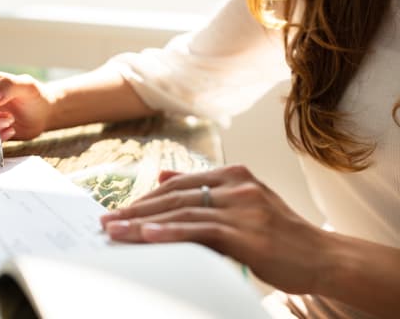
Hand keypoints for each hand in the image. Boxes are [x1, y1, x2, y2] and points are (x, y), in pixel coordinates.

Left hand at [100, 165, 329, 293]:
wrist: (322, 255)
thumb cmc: (279, 233)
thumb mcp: (242, 202)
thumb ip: (204, 188)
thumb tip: (161, 176)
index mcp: (234, 175)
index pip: (178, 184)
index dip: (145, 197)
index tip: (120, 210)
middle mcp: (237, 185)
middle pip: (174, 196)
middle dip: (136, 209)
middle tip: (107, 221)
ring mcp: (243, 207)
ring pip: (183, 211)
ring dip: (144, 222)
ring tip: (115, 231)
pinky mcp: (248, 232)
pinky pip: (201, 230)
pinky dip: (171, 231)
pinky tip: (147, 235)